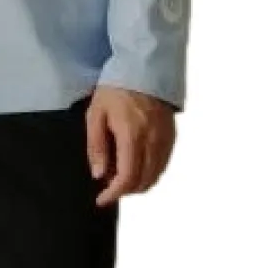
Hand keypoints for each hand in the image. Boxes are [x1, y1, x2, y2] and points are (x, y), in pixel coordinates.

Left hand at [86, 85, 176, 205]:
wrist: (144, 67)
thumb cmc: (116, 89)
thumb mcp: (96, 114)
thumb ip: (97, 147)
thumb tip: (100, 175)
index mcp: (132, 136)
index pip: (127, 178)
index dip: (114, 194)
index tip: (101, 199)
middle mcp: (153, 141)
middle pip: (143, 181)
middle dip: (125, 190)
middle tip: (109, 185)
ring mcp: (165, 139)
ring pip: (156, 176)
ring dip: (138, 183)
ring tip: (121, 174)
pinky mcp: (172, 136)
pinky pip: (163, 164)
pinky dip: (150, 172)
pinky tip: (137, 165)